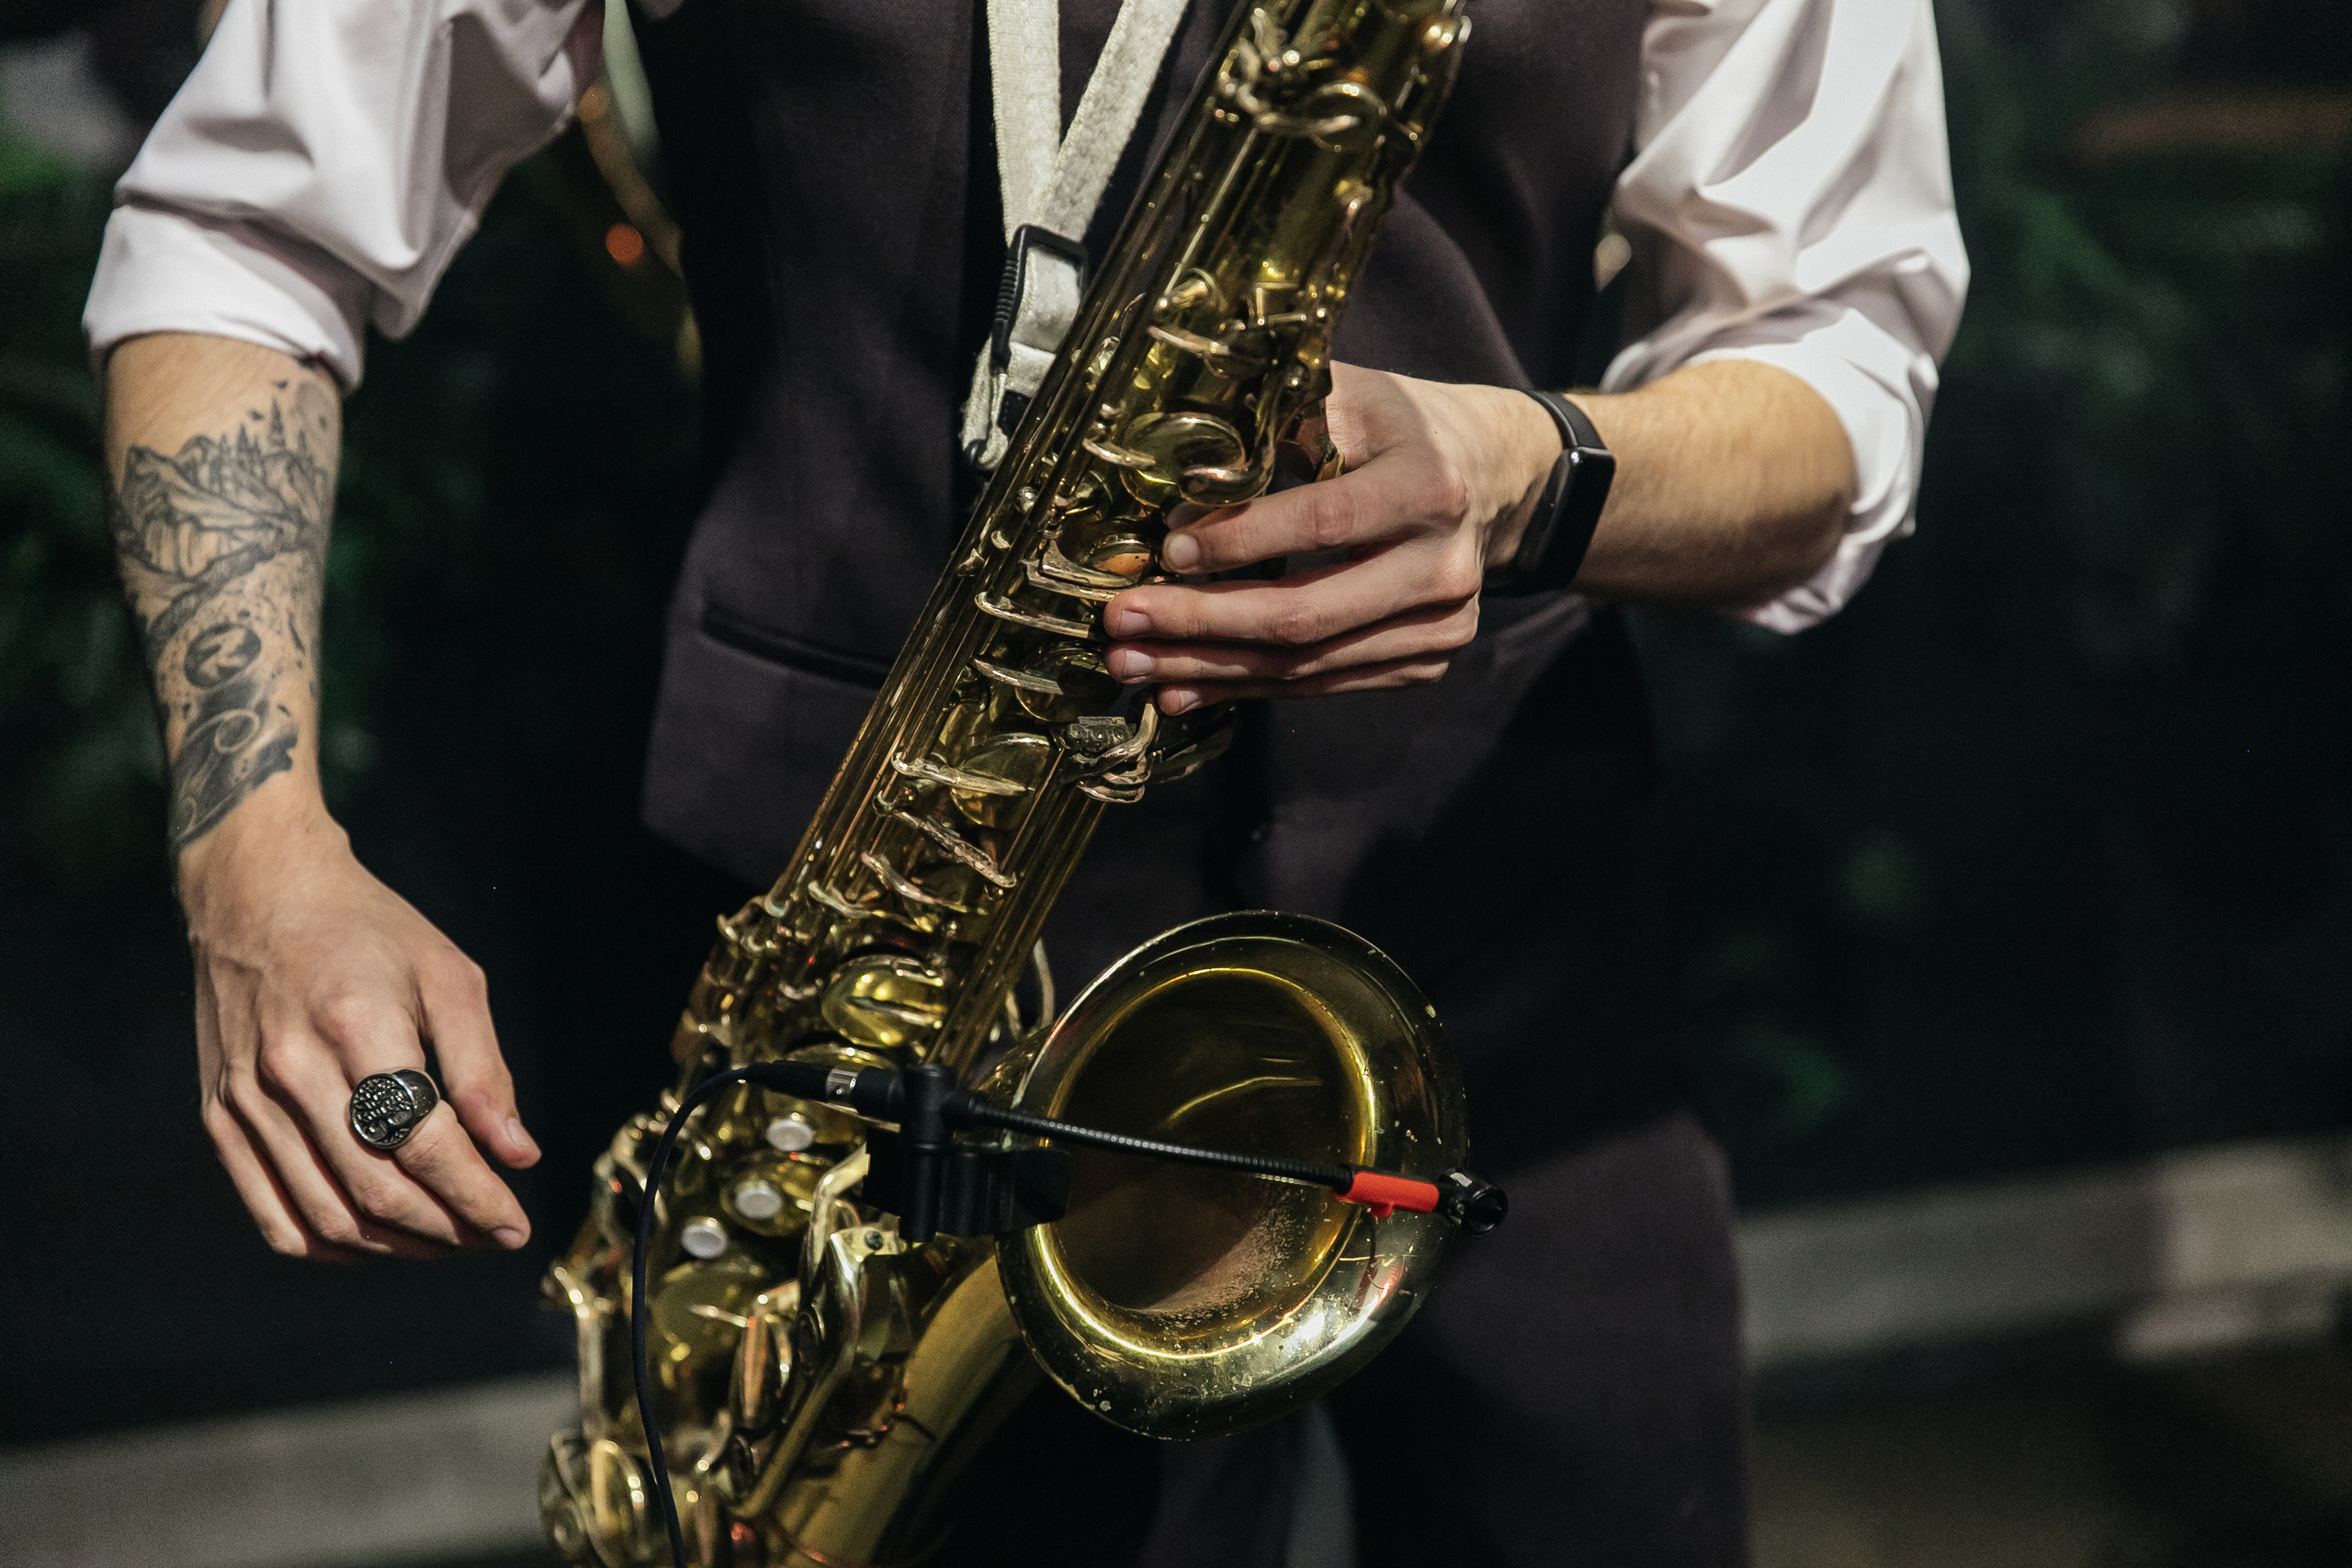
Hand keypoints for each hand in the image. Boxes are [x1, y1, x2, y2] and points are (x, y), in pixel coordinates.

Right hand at [179, 803, 538, 1260]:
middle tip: (490, 1236)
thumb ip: (484, 1070)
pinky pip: (273, 1214)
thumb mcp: (448, 977)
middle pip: (376, 1189)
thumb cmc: (366, 930)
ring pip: (326, 1215)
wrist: (257, 894)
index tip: (516, 1226)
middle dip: (447, 1229)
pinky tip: (376, 1241)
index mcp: (358, 1026)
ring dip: (396, 1246)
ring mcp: (247, 1100)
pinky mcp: (220, 1117)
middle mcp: (294, 1070)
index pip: (424, 1144)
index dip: (476, 1197)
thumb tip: (517, 1154)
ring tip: (447, 1243)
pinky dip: (330, 1244)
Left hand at [1103, 361, 1562, 712]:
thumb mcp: (1350, 394)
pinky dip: (1247, 688)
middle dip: (1201, 624)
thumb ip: (1274, 419)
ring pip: (1307, 666)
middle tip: (1120, 624)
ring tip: (1133, 664)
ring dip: (1209, 668)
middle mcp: (1444, 567)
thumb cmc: (1397, 426)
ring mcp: (1441, 626)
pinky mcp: (1426, 663)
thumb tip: (1175, 472)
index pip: (1321, 523)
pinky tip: (1184, 687)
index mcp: (1428, 487)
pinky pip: (1322, 685)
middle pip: (1306, 615)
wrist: (1488, 474)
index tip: (1164, 550)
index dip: (1239, 541)